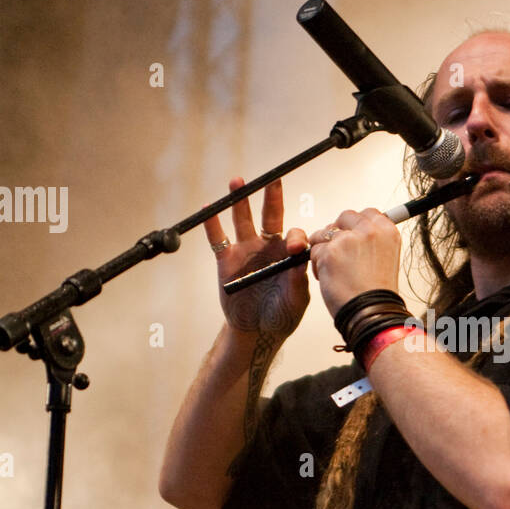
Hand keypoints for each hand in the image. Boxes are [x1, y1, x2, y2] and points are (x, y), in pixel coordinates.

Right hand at [204, 177, 309, 338]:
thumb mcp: (296, 299)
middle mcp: (268, 247)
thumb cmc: (282, 315)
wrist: (257, 331)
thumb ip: (297, 279)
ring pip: (243, 220)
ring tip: (238, 182)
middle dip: (271, 197)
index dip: (295, 237)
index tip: (294, 246)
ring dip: (241, 201)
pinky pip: (218, 239)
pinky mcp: (226, 260)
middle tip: (273, 177)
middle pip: (270, 216)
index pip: (293, 234)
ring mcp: (246, 251)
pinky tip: (209, 208)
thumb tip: (300, 256)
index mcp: (288, 254)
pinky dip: (213, 224)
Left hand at [307, 208, 401, 316]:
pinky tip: (330, 279)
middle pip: (344, 217)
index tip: (353, 236)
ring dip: (324, 249)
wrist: (372, 313)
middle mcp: (370, 231)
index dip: (355, 225)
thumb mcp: (387, 259)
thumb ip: (374, 241)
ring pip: (324, 233)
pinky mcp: (330, 252)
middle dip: (336, 233)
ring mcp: (349, 239)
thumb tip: (356, 230)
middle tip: (340, 254)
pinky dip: (318, 265)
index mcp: (387, 231)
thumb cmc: (377, 293)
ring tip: (336, 271)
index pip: (367, 212)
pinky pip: (314, 251)